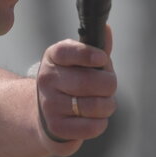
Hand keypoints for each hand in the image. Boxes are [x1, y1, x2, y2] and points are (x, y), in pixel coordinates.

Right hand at [35, 26, 116, 155]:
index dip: (88, 55)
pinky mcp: (57, 127)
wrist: (45, 114)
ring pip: (96, 105)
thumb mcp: (79, 63)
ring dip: (107, 105)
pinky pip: (93, 126)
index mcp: (53, 57)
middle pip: (91, 81)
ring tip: (102, 103)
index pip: (68, 51)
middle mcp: (47, 79)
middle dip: (109, 85)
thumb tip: (107, 29)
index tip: (102, 59)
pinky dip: (100, 123)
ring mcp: (49, 104)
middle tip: (107, 87)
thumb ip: (96, 48)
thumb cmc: (71, 83)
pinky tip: (93, 118)